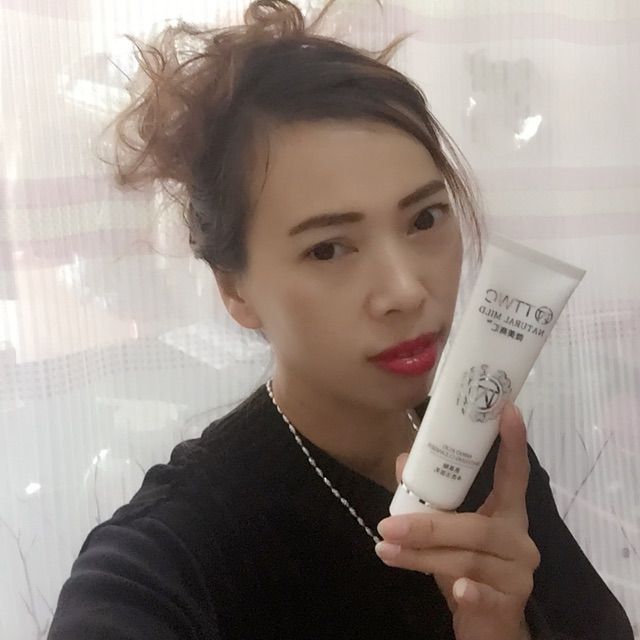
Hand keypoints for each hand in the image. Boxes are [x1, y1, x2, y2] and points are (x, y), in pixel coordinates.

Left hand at [375, 402, 539, 639]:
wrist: (489, 625)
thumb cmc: (467, 569)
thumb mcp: (447, 533)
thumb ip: (431, 500)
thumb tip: (404, 461)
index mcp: (508, 514)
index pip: (514, 474)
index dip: (512, 443)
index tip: (508, 410)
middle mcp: (520, 539)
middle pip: (476, 526)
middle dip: (428, 525)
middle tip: (387, 525)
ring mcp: (519, 572)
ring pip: (467, 558)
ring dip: (422, 555)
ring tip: (386, 551)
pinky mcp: (510, 603)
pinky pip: (484, 592)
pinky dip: (466, 588)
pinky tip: (454, 588)